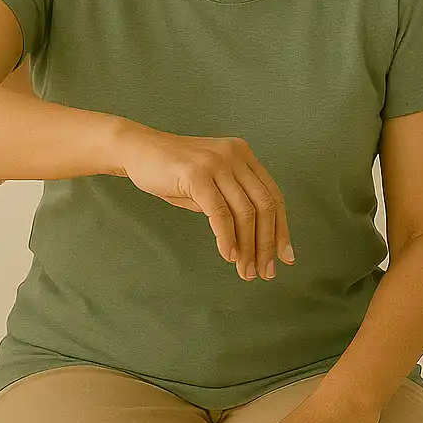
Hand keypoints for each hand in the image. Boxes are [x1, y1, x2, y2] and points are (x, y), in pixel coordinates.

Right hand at [115, 124, 293, 279]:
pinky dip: (227, 238)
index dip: (282, 229)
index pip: (272, 196)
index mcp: (243, 155)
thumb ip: (231, 202)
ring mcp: (217, 163)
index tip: (285, 257)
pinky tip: (229, 256)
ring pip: (244, 213)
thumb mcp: (209, 184)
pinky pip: (220, 213)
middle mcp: (235, 155)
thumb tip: (254, 241)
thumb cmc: (172, 172)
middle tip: (265, 272)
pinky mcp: (198, 174)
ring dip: (248, 247)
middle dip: (267, 244)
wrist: (137, 150)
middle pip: (264, 206)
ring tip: (246, 271)